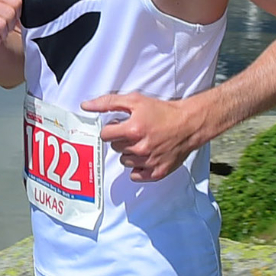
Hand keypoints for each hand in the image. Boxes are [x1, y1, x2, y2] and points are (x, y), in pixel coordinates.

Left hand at [78, 91, 205, 180]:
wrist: (189, 123)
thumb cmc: (163, 111)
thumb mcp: (135, 100)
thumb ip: (108, 103)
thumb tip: (86, 106)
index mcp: (133, 130)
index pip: (105, 135)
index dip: (111, 130)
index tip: (120, 126)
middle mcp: (140, 148)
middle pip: (115, 148)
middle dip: (121, 140)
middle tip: (135, 133)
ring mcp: (149, 162)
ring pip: (125, 161)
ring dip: (130, 153)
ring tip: (143, 143)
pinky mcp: (157, 172)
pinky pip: (136, 175)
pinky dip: (138, 168)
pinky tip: (146, 156)